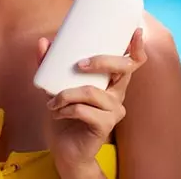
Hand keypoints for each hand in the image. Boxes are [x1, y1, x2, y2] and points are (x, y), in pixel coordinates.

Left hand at [37, 29, 147, 175]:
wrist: (63, 149)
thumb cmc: (64, 115)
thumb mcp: (54, 86)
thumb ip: (49, 65)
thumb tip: (43, 41)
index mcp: (111, 83)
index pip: (132, 63)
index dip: (137, 48)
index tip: (136, 31)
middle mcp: (117, 95)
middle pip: (122, 69)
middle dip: (99, 61)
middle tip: (77, 64)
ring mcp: (114, 111)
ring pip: (92, 92)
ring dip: (66, 94)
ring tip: (52, 101)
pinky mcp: (105, 126)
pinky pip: (84, 110)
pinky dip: (65, 108)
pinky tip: (56, 113)